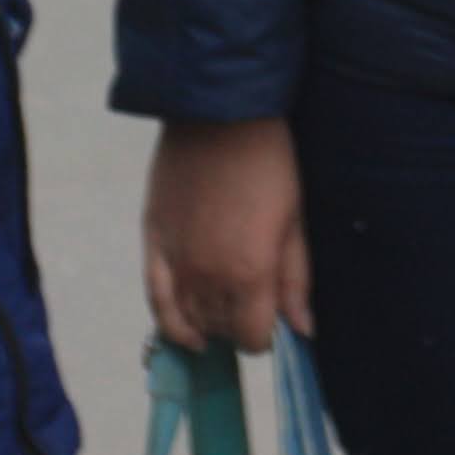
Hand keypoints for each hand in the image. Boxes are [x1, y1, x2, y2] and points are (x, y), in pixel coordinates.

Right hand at [142, 116, 311, 351]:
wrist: (218, 115)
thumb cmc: (268, 164)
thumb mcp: (295, 220)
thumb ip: (296, 281)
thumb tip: (303, 330)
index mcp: (249, 273)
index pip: (253, 339)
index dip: (266, 336)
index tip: (273, 321)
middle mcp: (208, 277)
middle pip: (221, 331)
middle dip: (239, 326)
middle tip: (252, 305)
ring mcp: (175, 261)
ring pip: (189, 320)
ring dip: (209, 324)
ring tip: (224, 310)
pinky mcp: (152, 242)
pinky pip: (155, 299)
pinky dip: (169, 322)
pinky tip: (186, 333)